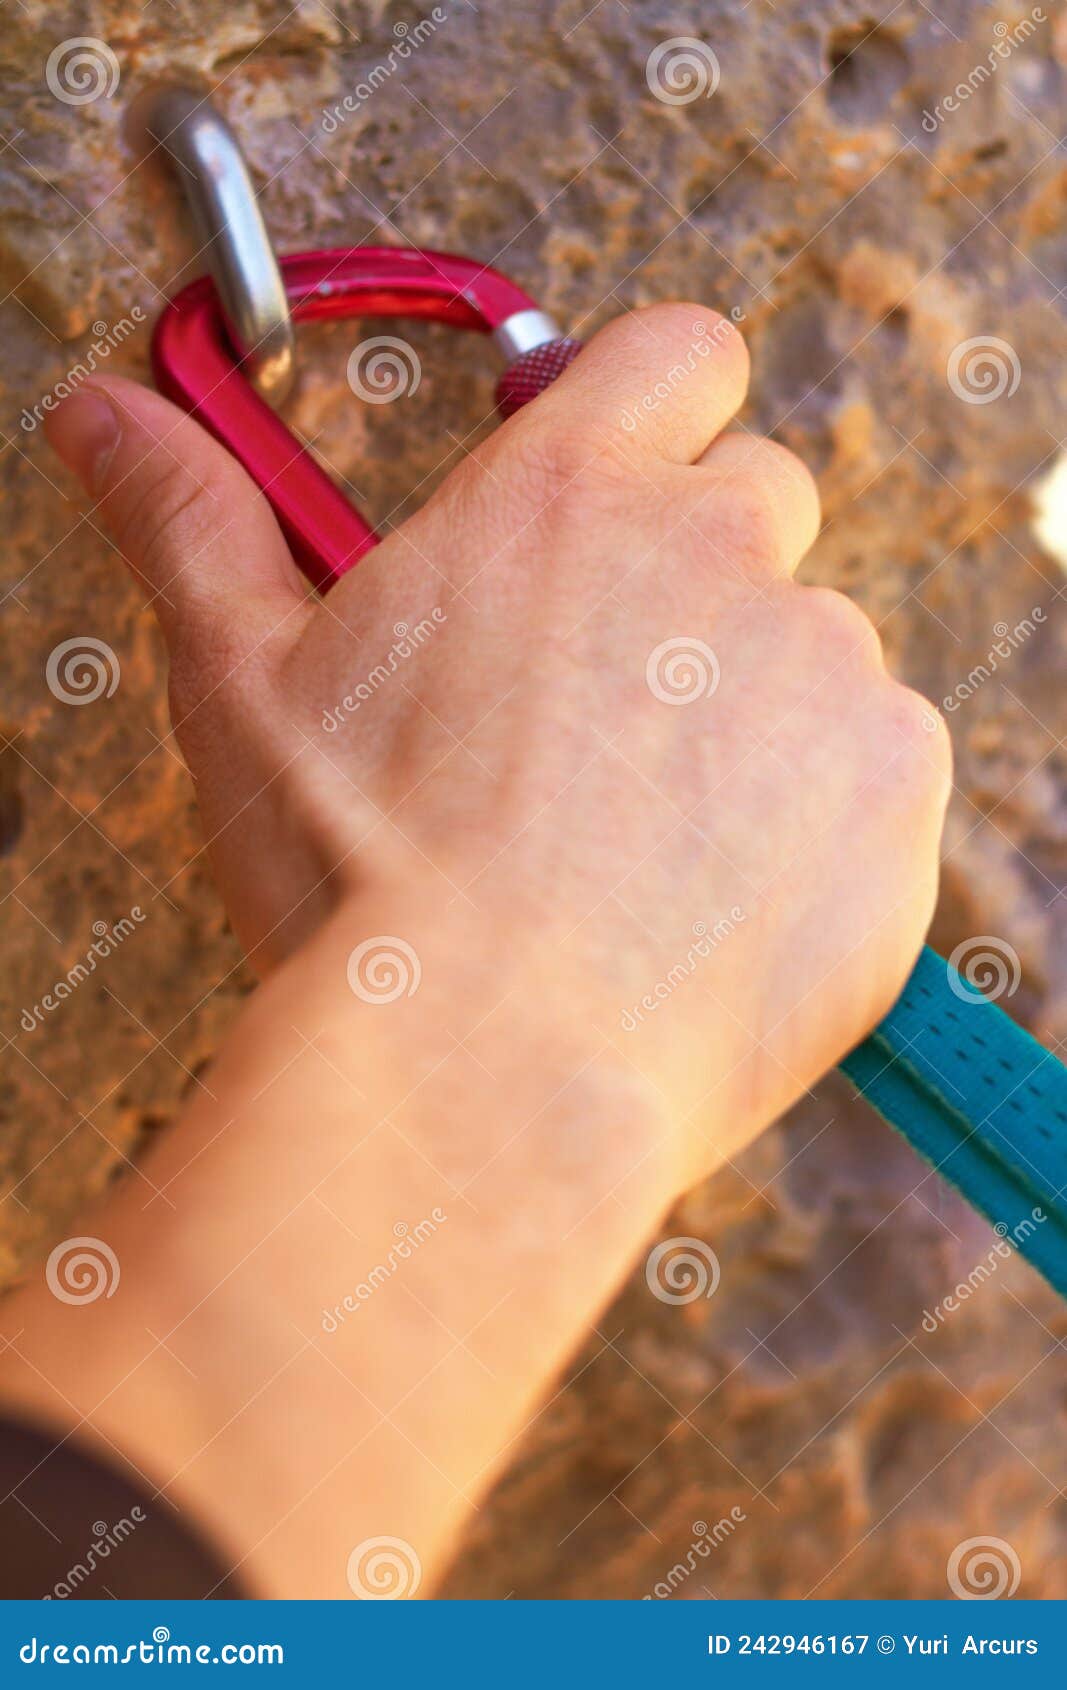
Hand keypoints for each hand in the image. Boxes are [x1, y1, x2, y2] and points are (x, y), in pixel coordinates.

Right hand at [47, 303, 950, 1182]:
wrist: (487, 1066)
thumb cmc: (364, 881)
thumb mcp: (245, 681)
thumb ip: (193, 518)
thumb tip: (107, 415)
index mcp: (568, 493)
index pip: (678, 353)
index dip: (654, 407)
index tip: (617, 480)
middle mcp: (719, 552)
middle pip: (758, 499)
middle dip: (699, 572)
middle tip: (608, 696)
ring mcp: (825, 671)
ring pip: (815, 647)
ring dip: (751, 708)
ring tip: (643, 828)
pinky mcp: (892, 795)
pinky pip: (877, 765)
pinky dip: (820, 812)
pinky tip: (715, 890)